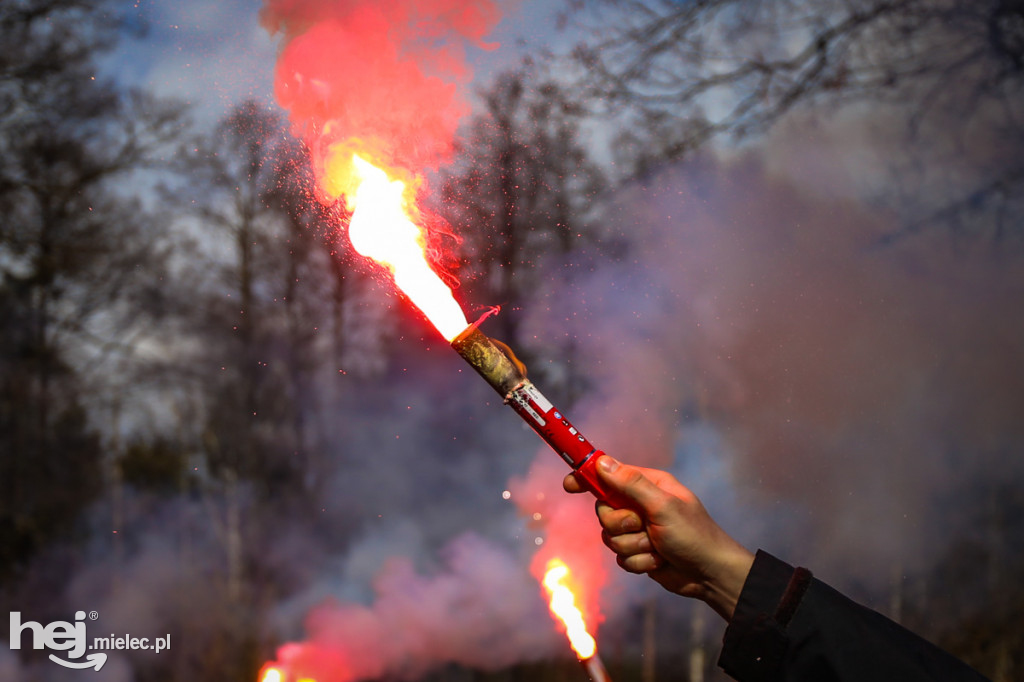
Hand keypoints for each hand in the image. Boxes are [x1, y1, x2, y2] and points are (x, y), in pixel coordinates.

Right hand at [564, 456, 753, 620]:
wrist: (710, 574)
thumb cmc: (694, 534)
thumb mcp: (662, 505)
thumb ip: (630, 484)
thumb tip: (601, 462)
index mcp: (648, 485)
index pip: (609, 475)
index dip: (588, 477)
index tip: (569, 484)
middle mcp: (641, 505)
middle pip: (604, 510)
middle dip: (620, 524)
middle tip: (641, 526)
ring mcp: (639, 530)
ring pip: (610, 537)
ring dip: (633, 546)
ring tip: (656, 548)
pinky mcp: (638, 552)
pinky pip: (620, 558)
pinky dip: (639, 563)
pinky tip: (658, 562)